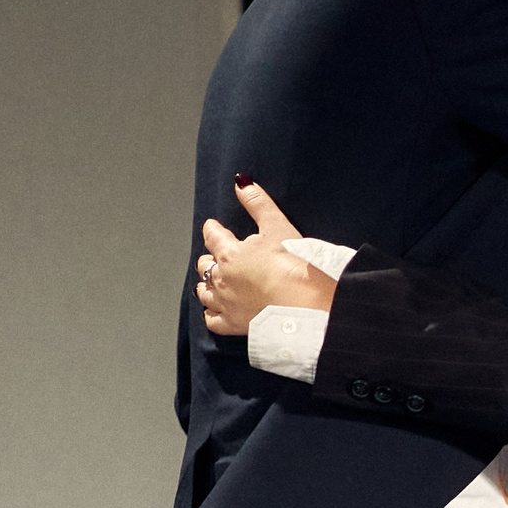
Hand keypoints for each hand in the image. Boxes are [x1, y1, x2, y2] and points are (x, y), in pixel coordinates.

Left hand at [196, 178, 337, 335]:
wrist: (303, 303)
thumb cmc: (292, 264)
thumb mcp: (277, 226)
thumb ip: (257, 203)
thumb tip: (241, 182)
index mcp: (230, 254)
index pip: (213, 236)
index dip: (213, 229)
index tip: (213, 226)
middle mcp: (221, 279)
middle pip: (205, 266)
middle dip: (209, 259)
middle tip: (216, 256)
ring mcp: (225, 304)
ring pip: (204, 293)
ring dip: (206, 285)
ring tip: (211, 283)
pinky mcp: (233, 325)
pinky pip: (212, 321)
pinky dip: (211, 314)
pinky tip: (215, 311)